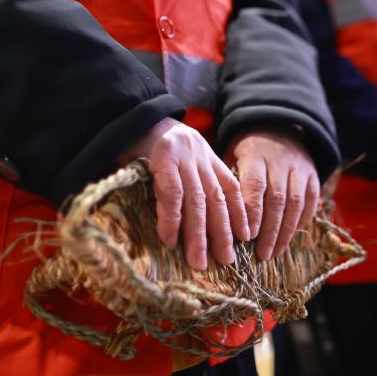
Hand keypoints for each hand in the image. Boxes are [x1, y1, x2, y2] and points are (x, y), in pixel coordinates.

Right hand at [120, 117, 248, 269]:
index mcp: (208, 157)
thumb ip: (195, 179)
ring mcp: (183, 157)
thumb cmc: (152, 144)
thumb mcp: (183, 157)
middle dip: (222, 232)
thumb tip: (200, 221)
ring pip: (197, 201)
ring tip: (199, 260)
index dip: (240, 213)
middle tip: (226, 260)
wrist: (130, 115)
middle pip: (216, 199)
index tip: (246, 237)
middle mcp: (200, 156)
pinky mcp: (162, 158)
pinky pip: (171, 193)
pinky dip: (172, 218)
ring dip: (198, 234)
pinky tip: (170, 238)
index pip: (231, 187)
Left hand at [225, 129, 318, 260]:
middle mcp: (281, 161)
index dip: (253, 213)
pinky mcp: (313, 174)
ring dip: (286, 231)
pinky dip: (302, 220)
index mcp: (256, 156)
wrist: (277, 124)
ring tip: (275, 252)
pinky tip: (291, 237)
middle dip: (270, 230)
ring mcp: (300, 168)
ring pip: (296, 203)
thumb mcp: (231, 155)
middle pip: (277, 200)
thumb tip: (214, 216)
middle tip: (262, 254)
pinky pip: (312, 200)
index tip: (248, 237)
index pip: (256, 186)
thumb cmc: (247, 148)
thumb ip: (227, 181)